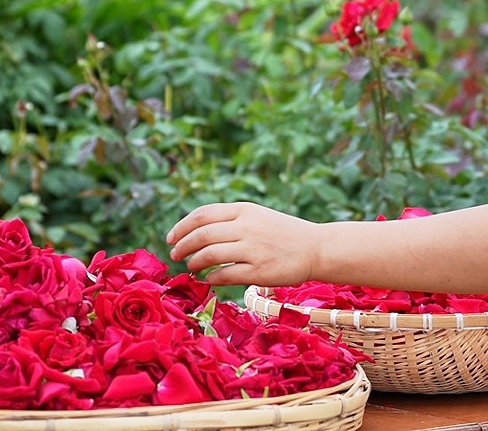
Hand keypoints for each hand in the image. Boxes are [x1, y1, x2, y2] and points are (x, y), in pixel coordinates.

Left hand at [166, 202, 320, 286]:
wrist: (316, 248)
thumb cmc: (283, 234)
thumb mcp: (258, 216)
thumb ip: (230, 220)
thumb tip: (195, 233)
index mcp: (245, 210)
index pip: (203, 214)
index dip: (182, 226)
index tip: (171, 237)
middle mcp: (247, 227)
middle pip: (201, 235)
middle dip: (182, 246)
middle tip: (175, 254)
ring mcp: (253, 249)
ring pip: (209, 255)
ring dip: (194, 262)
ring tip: (191, 266)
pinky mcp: (259, 271)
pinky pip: (224, 275)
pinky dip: (211, 278)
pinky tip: (208, 279)